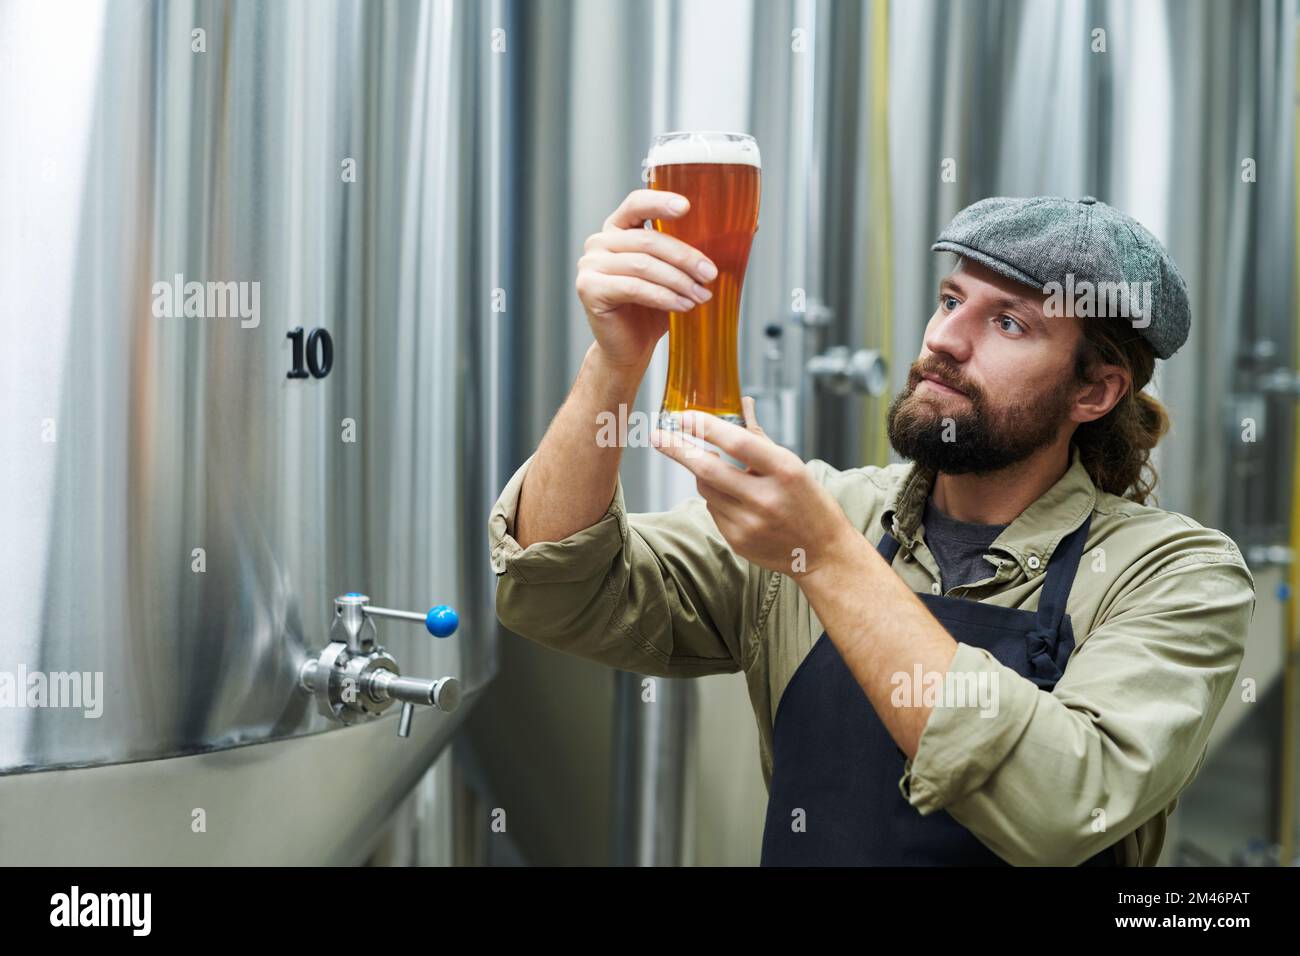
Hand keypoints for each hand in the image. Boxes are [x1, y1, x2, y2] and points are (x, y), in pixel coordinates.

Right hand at [576, 189, 718, 370]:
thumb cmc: (651, 309)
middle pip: (648, 240)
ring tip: (700, 295)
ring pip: (643, 265)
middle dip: (684, 257)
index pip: (637, 203)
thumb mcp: (673, 274)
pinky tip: (682, 306)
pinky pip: (633, 287)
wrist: (628, 347)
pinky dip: (663, 297)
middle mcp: (600, 242)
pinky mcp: (589, 289)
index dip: (660, 201)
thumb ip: (689, 251)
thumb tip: (741, 232)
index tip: (687, 207)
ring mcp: (590, 265)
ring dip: (678, 281)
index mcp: (618, 229)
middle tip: (710, 274)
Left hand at [650, 397, 858, 577]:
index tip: (682, 416)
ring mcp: (749, 523)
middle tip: (658, 436)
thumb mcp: (793, 464)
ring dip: (704, 473)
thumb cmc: (809, 502)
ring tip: (721, 469)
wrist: (823, 553)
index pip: (736, 441)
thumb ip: (760, 436)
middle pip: (707, 468)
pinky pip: (712, 509)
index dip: (705, 427)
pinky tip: (737, 500)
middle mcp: (765, 498)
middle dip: (677, 449)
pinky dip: (716, 497)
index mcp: (784, 471)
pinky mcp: (737, 540)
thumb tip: (742, 403)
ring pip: (705, 488)